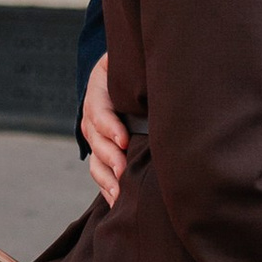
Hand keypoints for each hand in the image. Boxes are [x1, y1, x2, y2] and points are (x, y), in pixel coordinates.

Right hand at [81, 51, 128, 205]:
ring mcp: (94, 133)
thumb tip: (168, 81)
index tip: (123, 140)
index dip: (109, 125)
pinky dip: (107, 187)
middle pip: (95, 138)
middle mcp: (92, 112)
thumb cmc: (136, 64)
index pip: (99, 108)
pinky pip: (99, 170)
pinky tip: (118, 201)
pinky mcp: (101, 150)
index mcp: (99, 86)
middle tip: (124, 172)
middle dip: (109, 157)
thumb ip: (141, 71)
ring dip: (106, 177)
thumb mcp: (133, 61)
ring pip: (95, 158)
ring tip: (119, 194)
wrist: (126, 71)